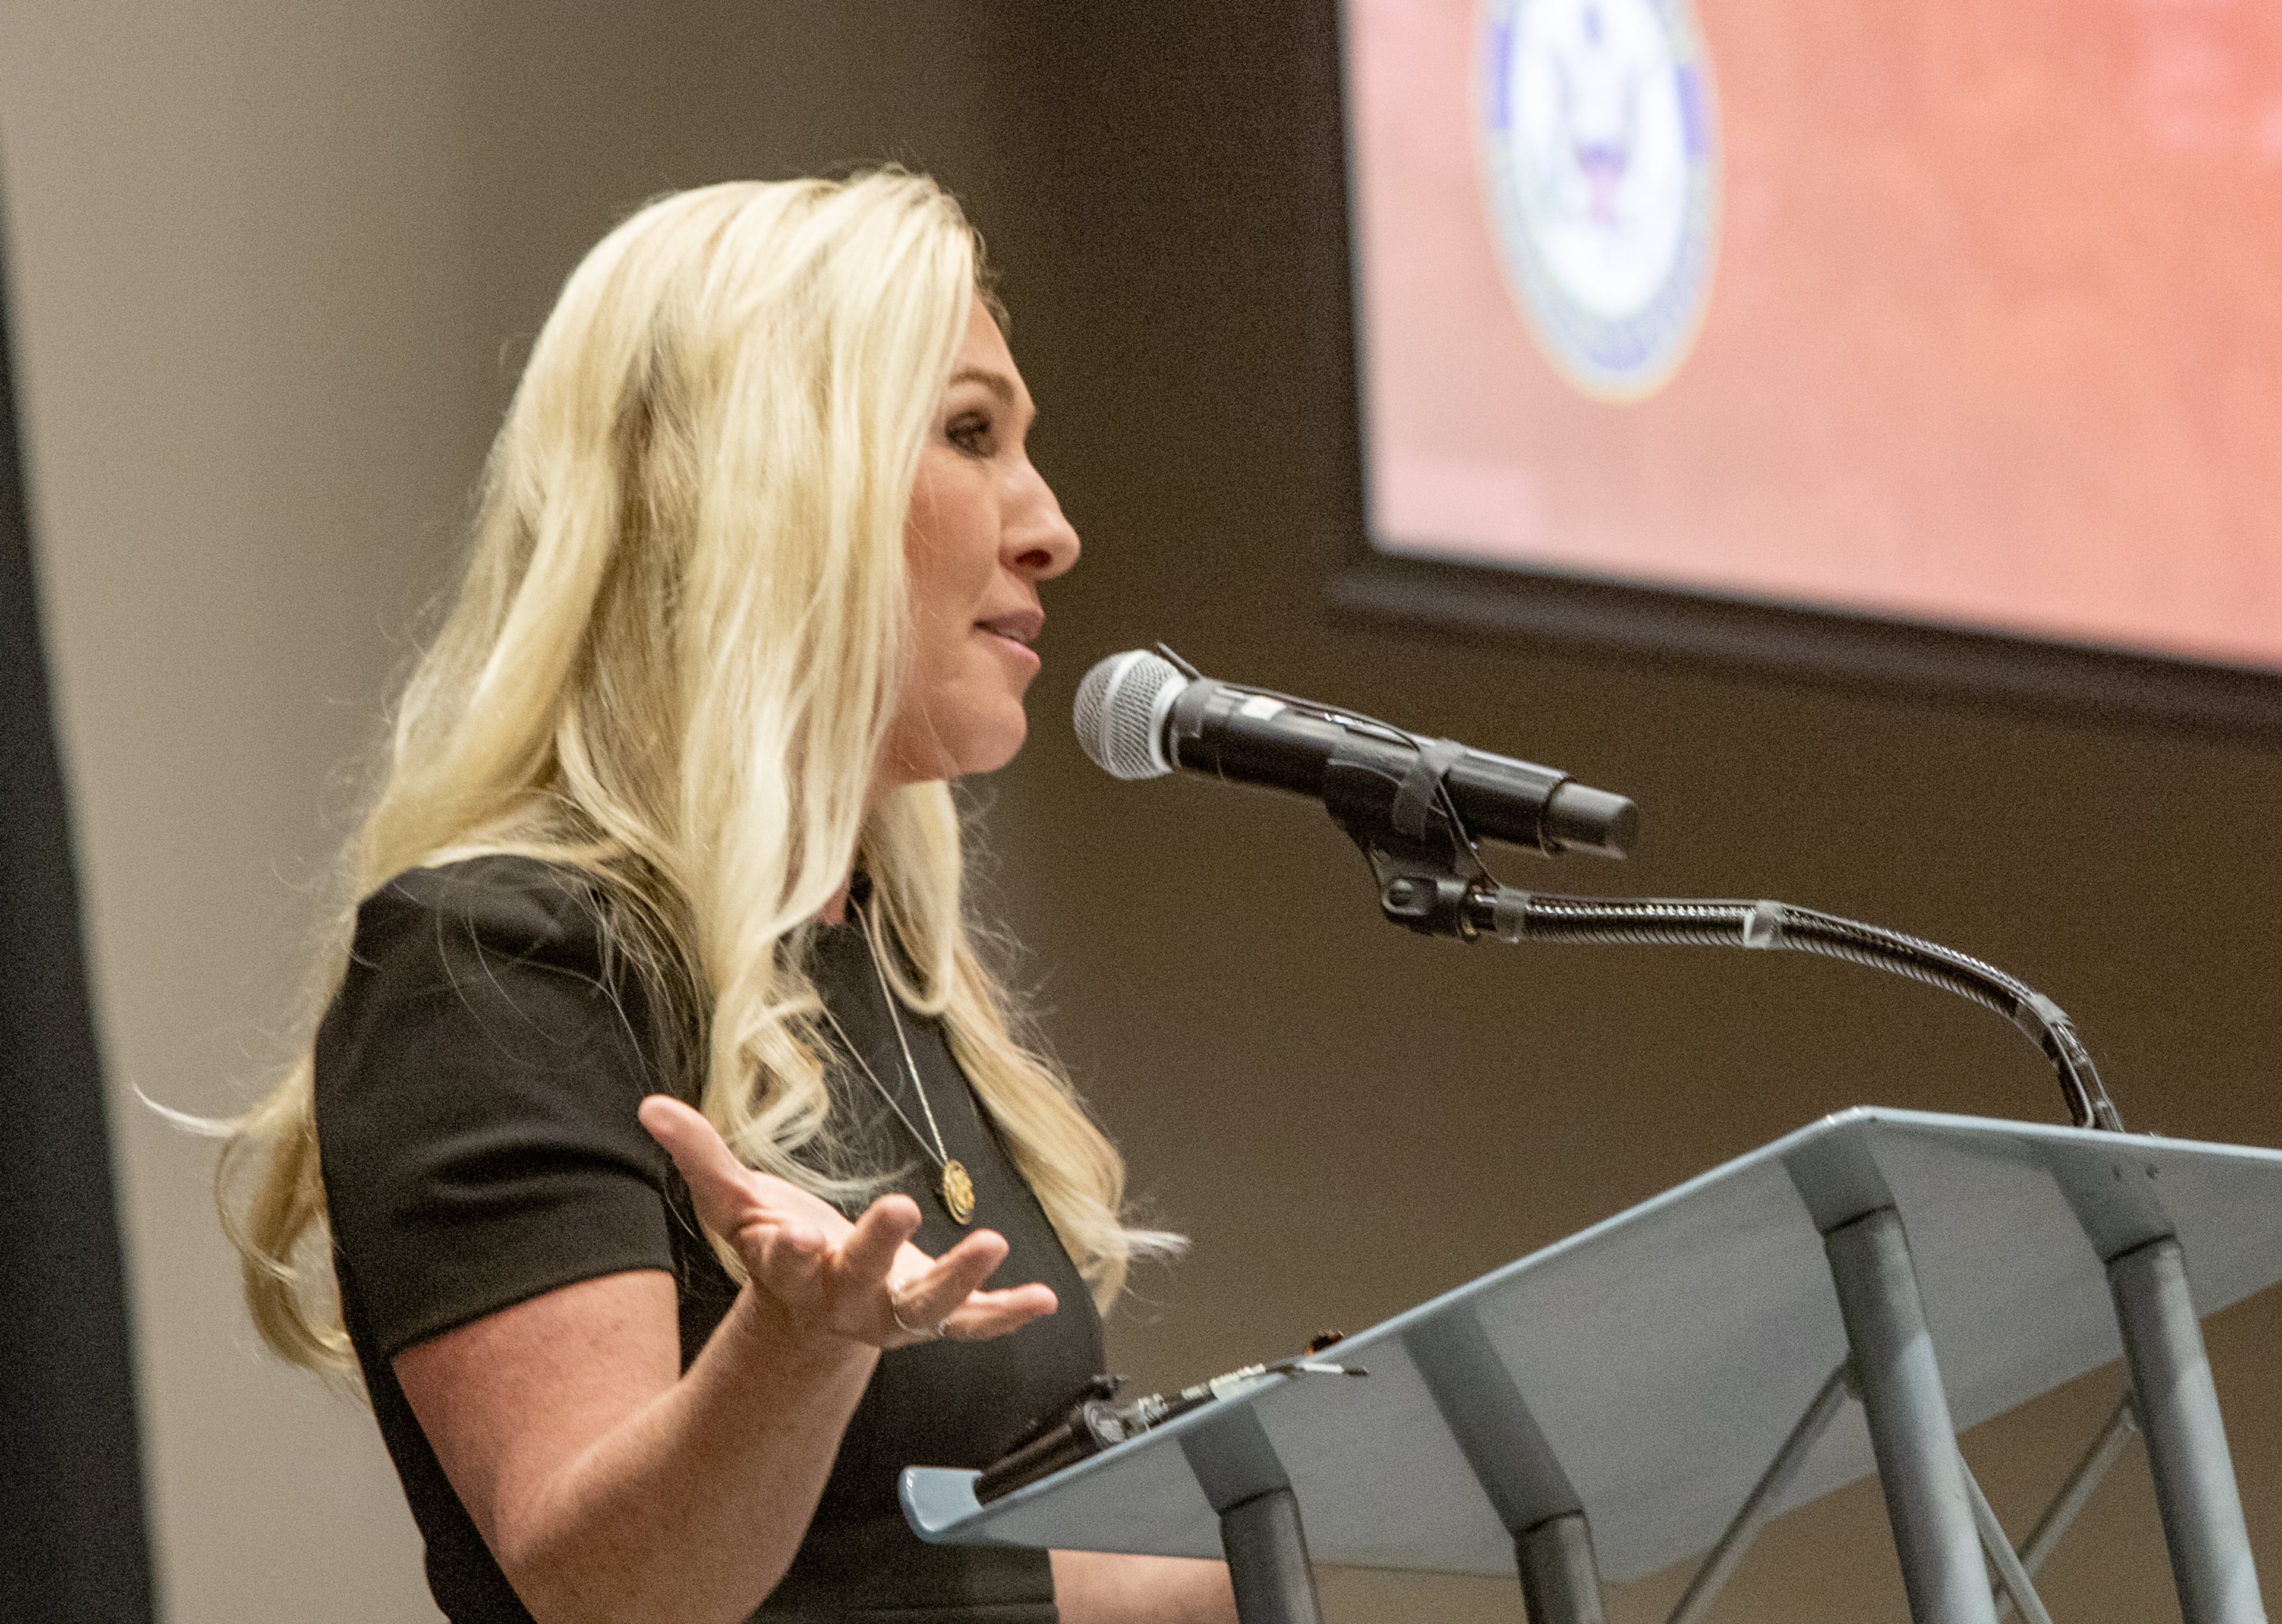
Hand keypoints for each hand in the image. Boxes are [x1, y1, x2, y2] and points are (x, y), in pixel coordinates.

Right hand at [637, 1095, 1057, 1349]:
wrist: (814, 1319)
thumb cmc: (779, 1248)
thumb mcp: (737, 1204)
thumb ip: (700, 1157)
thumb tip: (650, 1105)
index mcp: (793, 1271)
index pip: (786, 1261)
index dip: (787, 1250)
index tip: (791, 1234)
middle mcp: (845, 1299)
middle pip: (861, 1276)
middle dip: (879, 1247)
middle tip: (898, 1209)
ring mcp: (895, 1313)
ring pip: (929, 1306)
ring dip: (961, 1279)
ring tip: (993, 1244)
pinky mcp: (936, 1317)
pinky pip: (975, 1322)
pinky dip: (1007, 1313)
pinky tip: (1044, 1298)